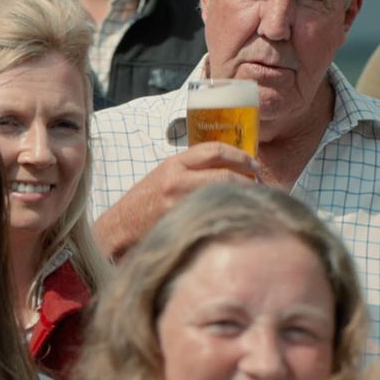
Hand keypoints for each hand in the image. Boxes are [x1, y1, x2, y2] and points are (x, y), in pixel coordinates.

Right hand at [92, 142, 258, 258]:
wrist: (120, 230)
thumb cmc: (144, 204)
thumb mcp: (165, 176)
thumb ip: (192, 170)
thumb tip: (229, 169)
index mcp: (174, 164)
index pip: (214, 150)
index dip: (239, 155)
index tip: (254, 162)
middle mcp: (177, 180)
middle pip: (225, 173)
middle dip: (248, 178)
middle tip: (260, 183)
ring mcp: (180, 203)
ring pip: (224, 193)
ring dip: (244, 196)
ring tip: (254, 199)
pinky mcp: (182, 223)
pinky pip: (215, 214)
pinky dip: (231, 212)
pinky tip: (239, 215)